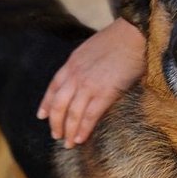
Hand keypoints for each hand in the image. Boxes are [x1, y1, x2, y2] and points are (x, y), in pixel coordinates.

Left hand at [37, 17, 145, 146]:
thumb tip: (88, 74)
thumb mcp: (92, 48)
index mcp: (72, 63)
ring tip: (68, 143)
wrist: (134, 34)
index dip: (46, 103)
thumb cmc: (120, 39)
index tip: (42, 116)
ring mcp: (88, 85)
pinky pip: (89, 116)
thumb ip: (85, 63)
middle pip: (58, 104)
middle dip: (55, 122)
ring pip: (72, 113)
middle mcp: (75, 75)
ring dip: (68, 130)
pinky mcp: (104, 93)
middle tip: (56, 135)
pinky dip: (83, 129)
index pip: (53, 87)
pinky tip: (81, 138)